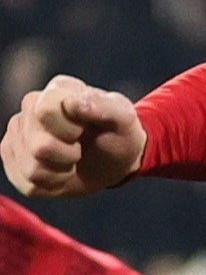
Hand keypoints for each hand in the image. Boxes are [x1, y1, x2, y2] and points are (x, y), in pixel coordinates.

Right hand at [2, 75, 145, 196]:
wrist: (113, 159)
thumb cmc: (118, 134)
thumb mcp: (124, 119)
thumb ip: (105, 106)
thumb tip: (73, 103)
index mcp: (57, 90)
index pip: (46, 111)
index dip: (70, 129)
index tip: (84, 130)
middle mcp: (30, 108)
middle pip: (38, 146)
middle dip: (68, 154)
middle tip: (80, 148)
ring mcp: (17, 134)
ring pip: (32, 168)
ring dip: (61, 171)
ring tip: (72, 160)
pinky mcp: (12, 159)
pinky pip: (27, 184)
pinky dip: (52, 184)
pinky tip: (62, 172)